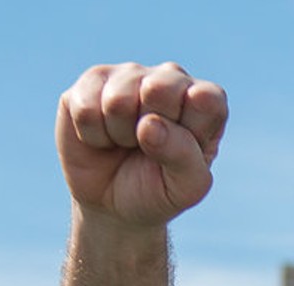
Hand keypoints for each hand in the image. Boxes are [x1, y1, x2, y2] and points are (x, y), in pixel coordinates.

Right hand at [55, 62, 227, 227]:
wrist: (111, 203)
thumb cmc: (158, 190)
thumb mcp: (185, 188)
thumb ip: (183, 157)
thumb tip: (149, 124)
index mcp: (206, 101)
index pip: (206, 98)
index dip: (190, 128)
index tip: (182, 150)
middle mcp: (170, 79)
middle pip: (160, 89)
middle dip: (150, 131)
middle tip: (150, 147)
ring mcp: (130, 75)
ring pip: (118, 100)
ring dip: (119, 135)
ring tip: (126, 143)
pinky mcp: (92, 80)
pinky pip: (86, 108)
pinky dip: (92, 135)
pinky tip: (102, 137)